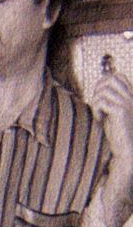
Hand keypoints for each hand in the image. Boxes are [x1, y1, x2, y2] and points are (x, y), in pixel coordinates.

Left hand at [93, 71, 132, 226]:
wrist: (127, 150)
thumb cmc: (118, 135)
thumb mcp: (113, 114)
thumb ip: (109, 102)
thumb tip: (97, 89)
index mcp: (130, 96)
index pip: (117, 76)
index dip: (103, 82)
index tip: (99, 98)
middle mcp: (130, 97)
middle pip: (109, 78)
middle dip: (98, 89)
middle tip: (97, 105)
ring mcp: (127, 103)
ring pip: (104, 89)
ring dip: (96, 101)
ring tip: (99, 114)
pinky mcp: (121, 112)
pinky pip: (102, 101)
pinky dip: (96, 109)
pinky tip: (99, 119)